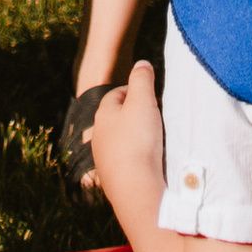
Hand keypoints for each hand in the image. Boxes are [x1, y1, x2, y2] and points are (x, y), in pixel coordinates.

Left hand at [89, 58, 165, 213]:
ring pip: (119, 141)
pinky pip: (124, 162)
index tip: (151, 95)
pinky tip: (148, 161)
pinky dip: (134, 158)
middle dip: (133, 115)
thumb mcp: (143, 100)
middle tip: (154, 115)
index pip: (116, 94)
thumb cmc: (138, 140)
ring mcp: (103, 160)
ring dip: (133, 138)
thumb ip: (142, 78)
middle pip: (116, 118)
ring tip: (153, 139)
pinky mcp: (112, 180)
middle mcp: (98, 136)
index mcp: (103, 114)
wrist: (135, 188)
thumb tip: (141, 63)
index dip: (134, 91)